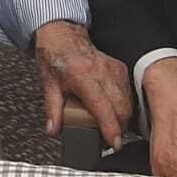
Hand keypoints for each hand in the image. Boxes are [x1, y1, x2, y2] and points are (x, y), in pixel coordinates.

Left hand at [33, 20, 131, 150]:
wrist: (63, 34)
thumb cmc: (56, 56)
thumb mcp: (48, 84)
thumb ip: (52, 110)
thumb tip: (53, 130)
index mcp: (82, 75)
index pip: (102, 106)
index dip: (110, 127)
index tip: (114, 142)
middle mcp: (101, 72)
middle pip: (120, 108)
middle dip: (118, 128)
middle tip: (106, 137)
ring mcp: (113, 69)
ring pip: (127, 102)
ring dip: (122, 118)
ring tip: (108, 124)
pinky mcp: (119, 68)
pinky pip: (128, 93)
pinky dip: (123, 105)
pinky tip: (112, 109)